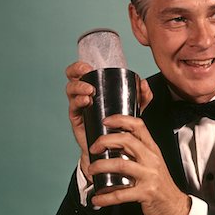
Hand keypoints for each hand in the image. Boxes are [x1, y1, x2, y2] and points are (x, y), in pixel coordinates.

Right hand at [65, 62, 152, 183]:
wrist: (113, 149)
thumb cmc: (120, 125)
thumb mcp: (133, 109)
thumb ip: (141, 97)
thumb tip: (144, 84)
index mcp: (95, 88)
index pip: (83, 72)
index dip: (82, 65)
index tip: (89, 65)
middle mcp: (84, 94)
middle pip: (72, 77)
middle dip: (76, 71)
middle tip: (85, 71)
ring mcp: (79, 106)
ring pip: (71, 90)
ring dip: (79, 86)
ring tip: (90, 90)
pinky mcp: (77, 119)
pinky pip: (73, 107)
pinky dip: (79, 101)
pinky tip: (86, 101)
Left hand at [88, 115, 190, 214]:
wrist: (175, 205)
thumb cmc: (160, 183)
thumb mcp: (152, 161)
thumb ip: (137, 151)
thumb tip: (114, 143)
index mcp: (152, 149)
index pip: (138, 126)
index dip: (120, 120)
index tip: (106, 121)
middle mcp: (151, 159)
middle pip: (127, 141)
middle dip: (105, 141)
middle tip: (93, 148)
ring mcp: (149, 175)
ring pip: (121, 164)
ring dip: (100, 166)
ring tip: (91, 170)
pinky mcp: (146, 193)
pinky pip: (121, 194)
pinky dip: (105, 197)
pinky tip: (97, 199)